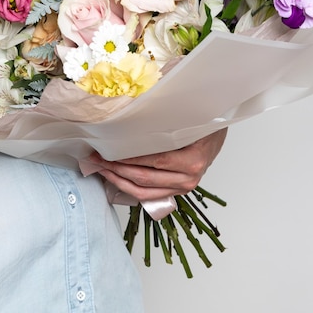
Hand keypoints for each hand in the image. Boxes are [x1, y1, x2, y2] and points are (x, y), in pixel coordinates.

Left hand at [89, 128, 226, 200]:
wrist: (216, 137)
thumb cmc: (203, 125)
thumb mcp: (190, 119)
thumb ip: (166, 123)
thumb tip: (133, 117)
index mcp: (193, 161)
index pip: (154, 161)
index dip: (128, 158)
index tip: (107, 150)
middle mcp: (188, 179)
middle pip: (144, 178)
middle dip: (116, 169)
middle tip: (96, 158)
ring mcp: (181, 188)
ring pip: (142, 192)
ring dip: (118, 181)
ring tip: (100, 169)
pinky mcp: (174, 192)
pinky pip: (147, 196)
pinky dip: (128, 188)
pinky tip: (114, 178)